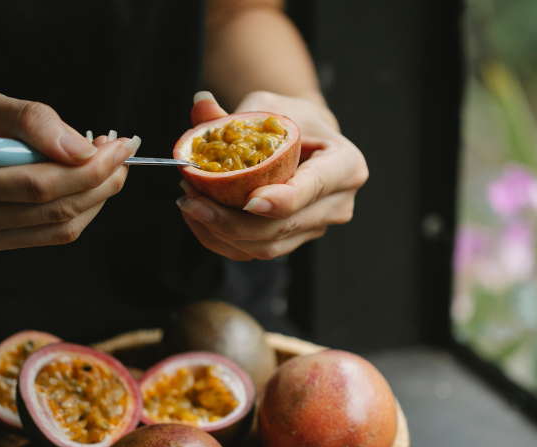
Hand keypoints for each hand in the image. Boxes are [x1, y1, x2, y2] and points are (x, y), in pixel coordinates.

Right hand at [0, 92, 139, 251]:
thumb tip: (82, 146)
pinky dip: (77, 211)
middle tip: (123, 152)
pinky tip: (85, 184)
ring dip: (96, 198)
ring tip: (109, 165)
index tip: (120, 143)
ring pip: (57, 229)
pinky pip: (46, 235)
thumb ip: (27, 120)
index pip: (37, 183)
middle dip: (101, 181)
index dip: (89, 167)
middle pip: (54, 210)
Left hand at [177, 91, 367, 259]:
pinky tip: (198, 218)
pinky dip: (222, 240)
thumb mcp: (267, 106)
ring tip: (190, 203)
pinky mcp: (294, 241)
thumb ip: (234, 113)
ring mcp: (317, 228)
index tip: (248, 201)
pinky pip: (254, 252)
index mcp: (346, 166)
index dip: (283, 199)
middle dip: (233, 219)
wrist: (304, 140)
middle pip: (284, 225)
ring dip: (222, 231)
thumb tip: (200, 104)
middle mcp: (337, 204)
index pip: (314, 187)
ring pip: (267, 246)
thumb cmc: (292, 120)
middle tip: (193, 198)